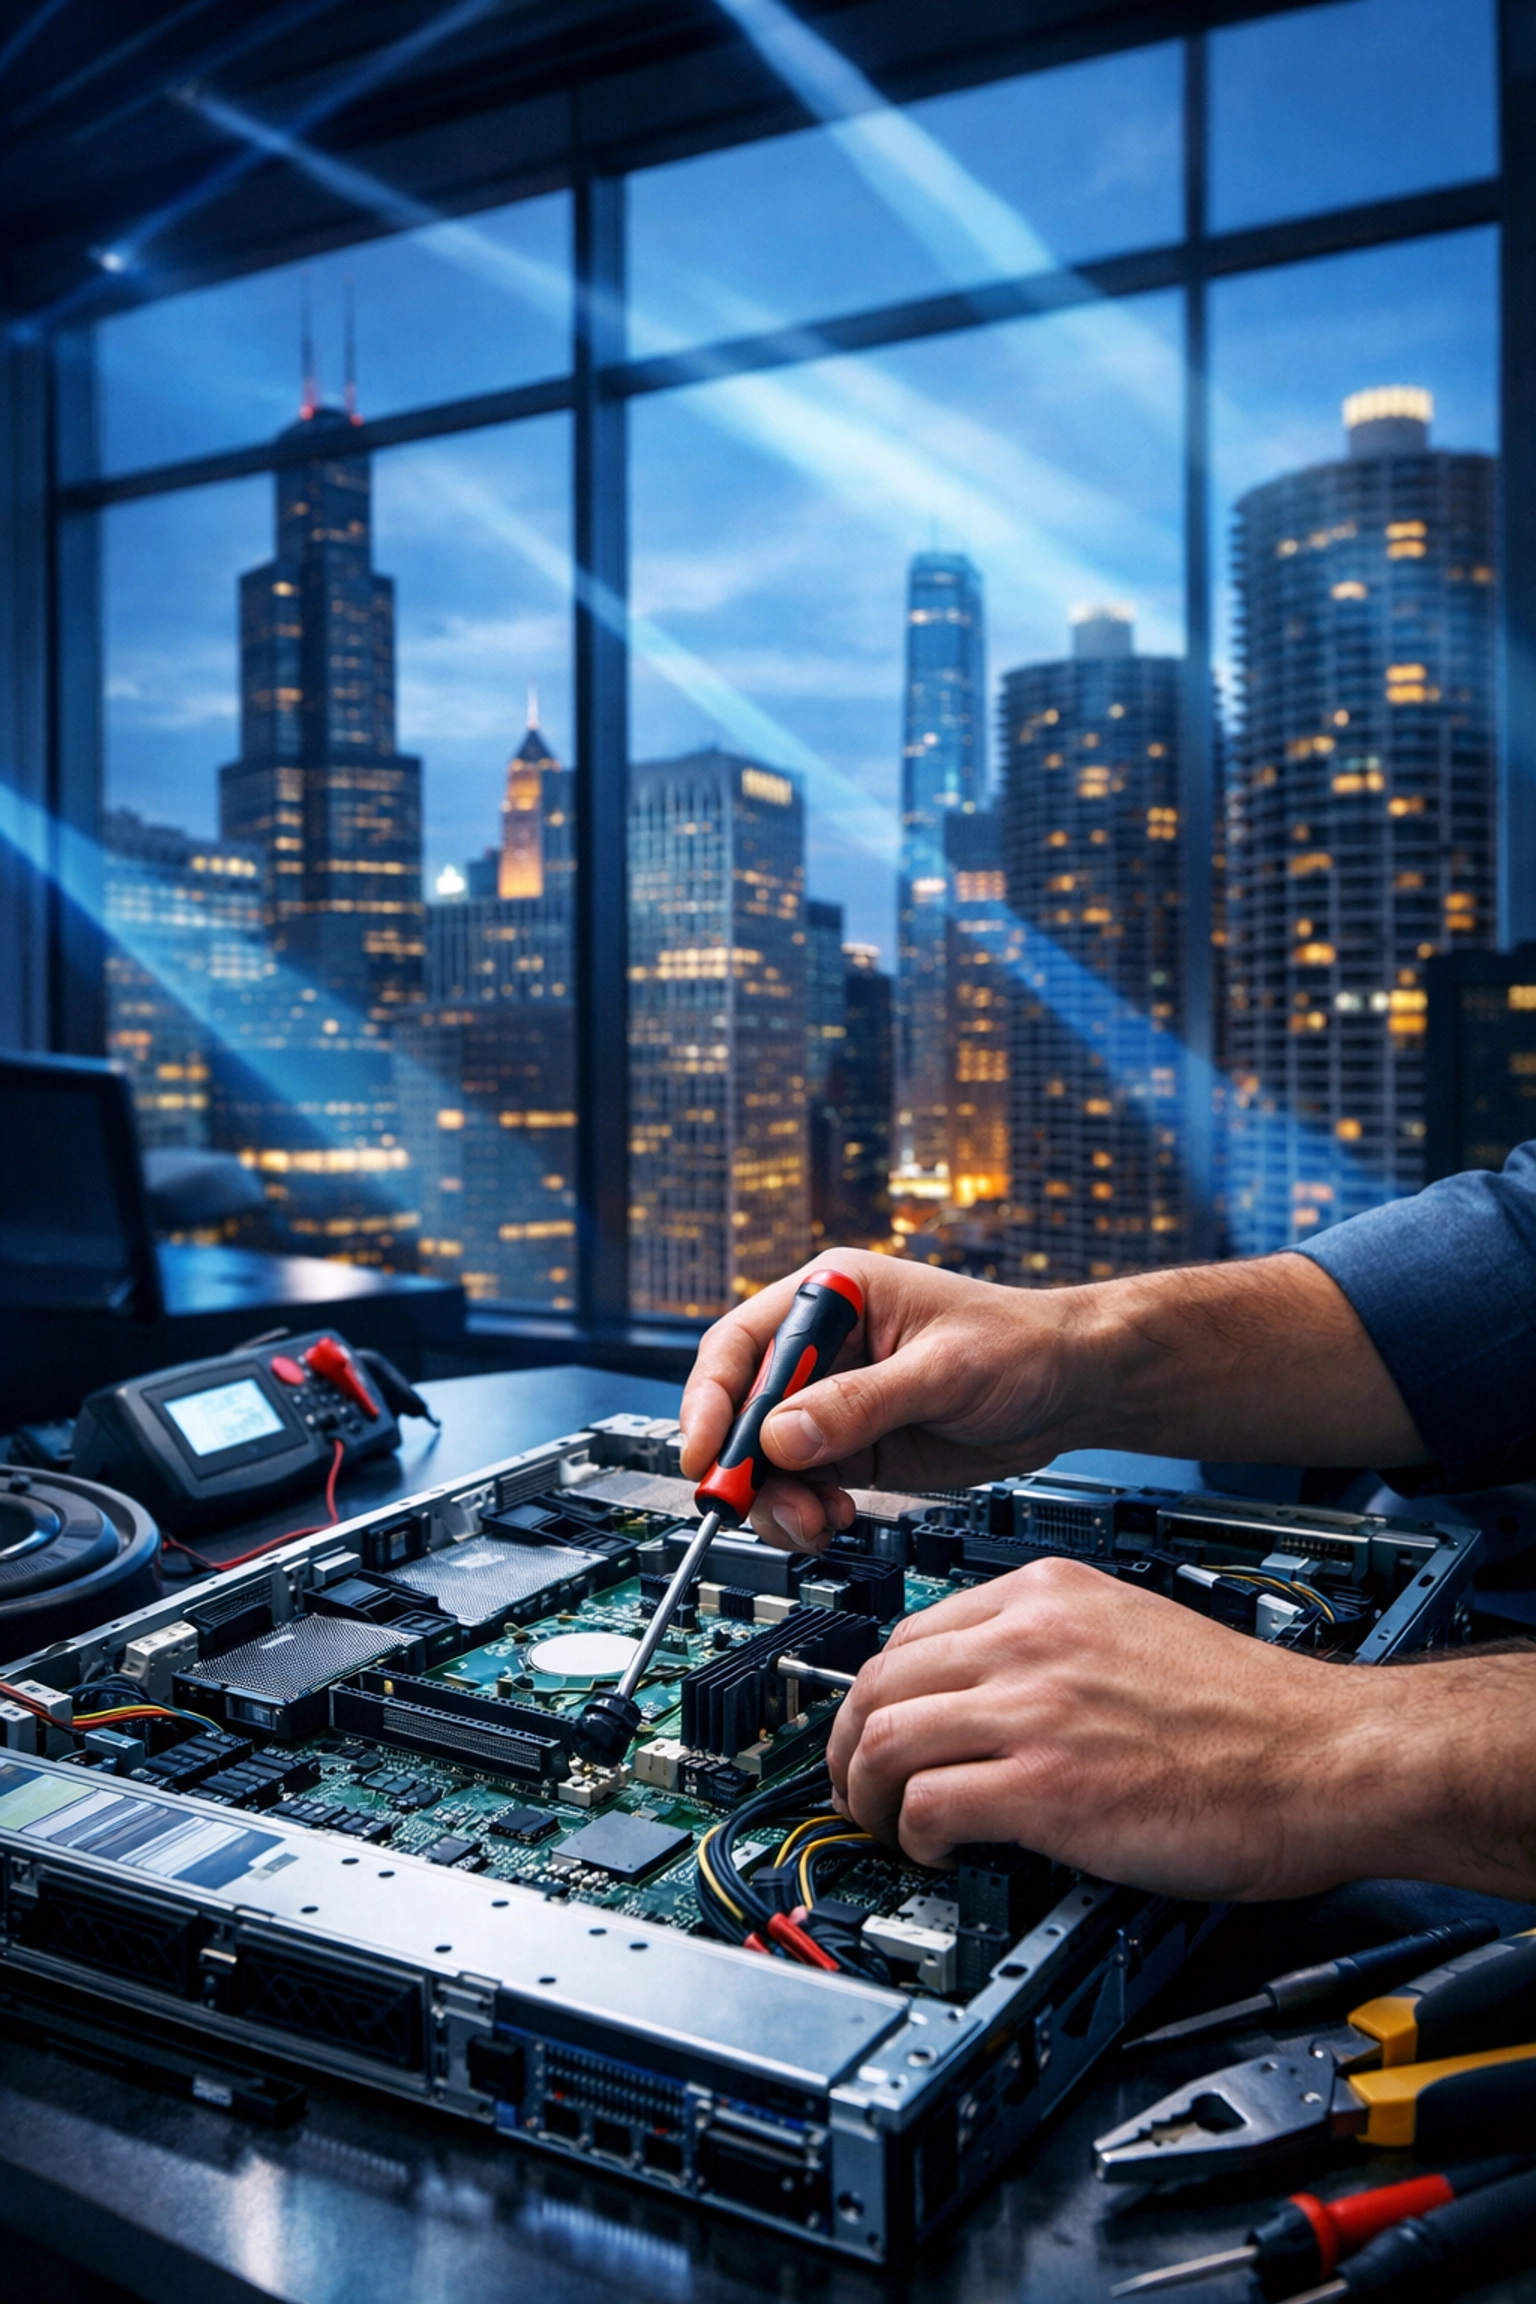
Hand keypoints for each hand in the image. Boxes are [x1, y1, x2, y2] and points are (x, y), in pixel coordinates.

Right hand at [677, 1252, 1090, 1549]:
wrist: (1073, 1387)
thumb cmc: (1021, 1345)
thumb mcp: (943, 1370)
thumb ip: (861, 1403)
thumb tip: (781, 1436)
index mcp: (831, 1296)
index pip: (741, 1344)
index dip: (711, 1398)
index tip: (704, 1452)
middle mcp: (821, 1349)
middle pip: (740, 1409)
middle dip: (741, 1465)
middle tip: (750, 1508)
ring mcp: (832, 1402)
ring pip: (764, 1459)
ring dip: (775, 1499)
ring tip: (815, 1522)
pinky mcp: (851, 1448)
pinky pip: (800, 1486)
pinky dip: (803, 1513)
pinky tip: (831, 1522)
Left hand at [825, 1557, 1385, 1900]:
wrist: (1328, 1757)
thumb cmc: (1252, 1714)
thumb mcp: (1134, 1632)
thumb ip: (1056, 1647)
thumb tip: (989, 1690)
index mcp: (1049, 1593)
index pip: (912, 1631)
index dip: (875, 1692)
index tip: (871, 1729)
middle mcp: (1030, 1637)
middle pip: (878, 1680)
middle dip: (845, 1745)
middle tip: (853, 1789)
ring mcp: (1034, 1708)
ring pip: (883, 1738)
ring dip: (864, 1796)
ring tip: (880, 1829)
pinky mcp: (1045, 1787)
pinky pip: (927, 1803)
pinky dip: (912, 1835)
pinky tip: (935, 1851)